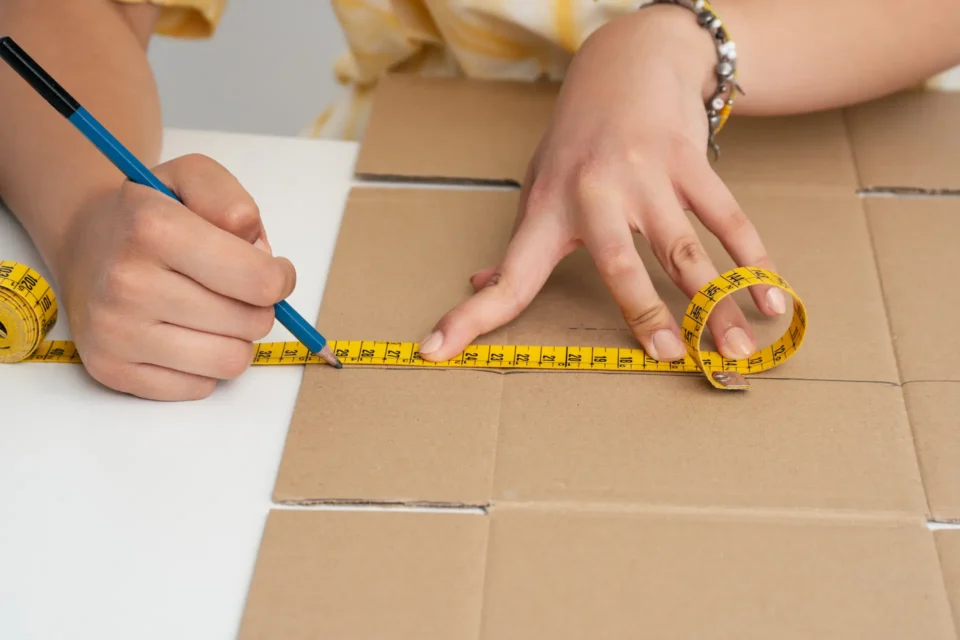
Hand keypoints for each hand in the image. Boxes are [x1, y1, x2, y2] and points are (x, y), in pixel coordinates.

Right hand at [56, 154, 295, 399]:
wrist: (85, 243)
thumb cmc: (151, 214)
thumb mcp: (194, 178)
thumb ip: (234, 202)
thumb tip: (260, 253)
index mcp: (153, 229)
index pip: (260, 281)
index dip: (279, 277)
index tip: (271, 270)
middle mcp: (128, 283)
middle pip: (253, 323)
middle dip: (255, 305)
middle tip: (230, 288)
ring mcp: (116, 333)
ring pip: (231, 361)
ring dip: (234, 338)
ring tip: (210, 311)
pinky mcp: (112, 371)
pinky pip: (200, 388)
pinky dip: (203, 364)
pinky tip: (182, 334)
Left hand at [419, 6, 785, 362]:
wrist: (630, 61)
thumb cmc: (578, 137)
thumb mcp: (538, 183)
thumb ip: (518, 241)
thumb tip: (480, 282)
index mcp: (548, 211)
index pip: (508, 275)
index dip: (471, 316)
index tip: (435, 350)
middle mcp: (594, 194)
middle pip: (620, 265)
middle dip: (646, 314)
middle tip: (670, 359)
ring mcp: (646, 176)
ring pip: (684, 249)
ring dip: (716, 302)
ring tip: (739, 348)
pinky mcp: (689, 161)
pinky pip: (726, 217)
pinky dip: (754, 260)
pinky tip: (774, 297)